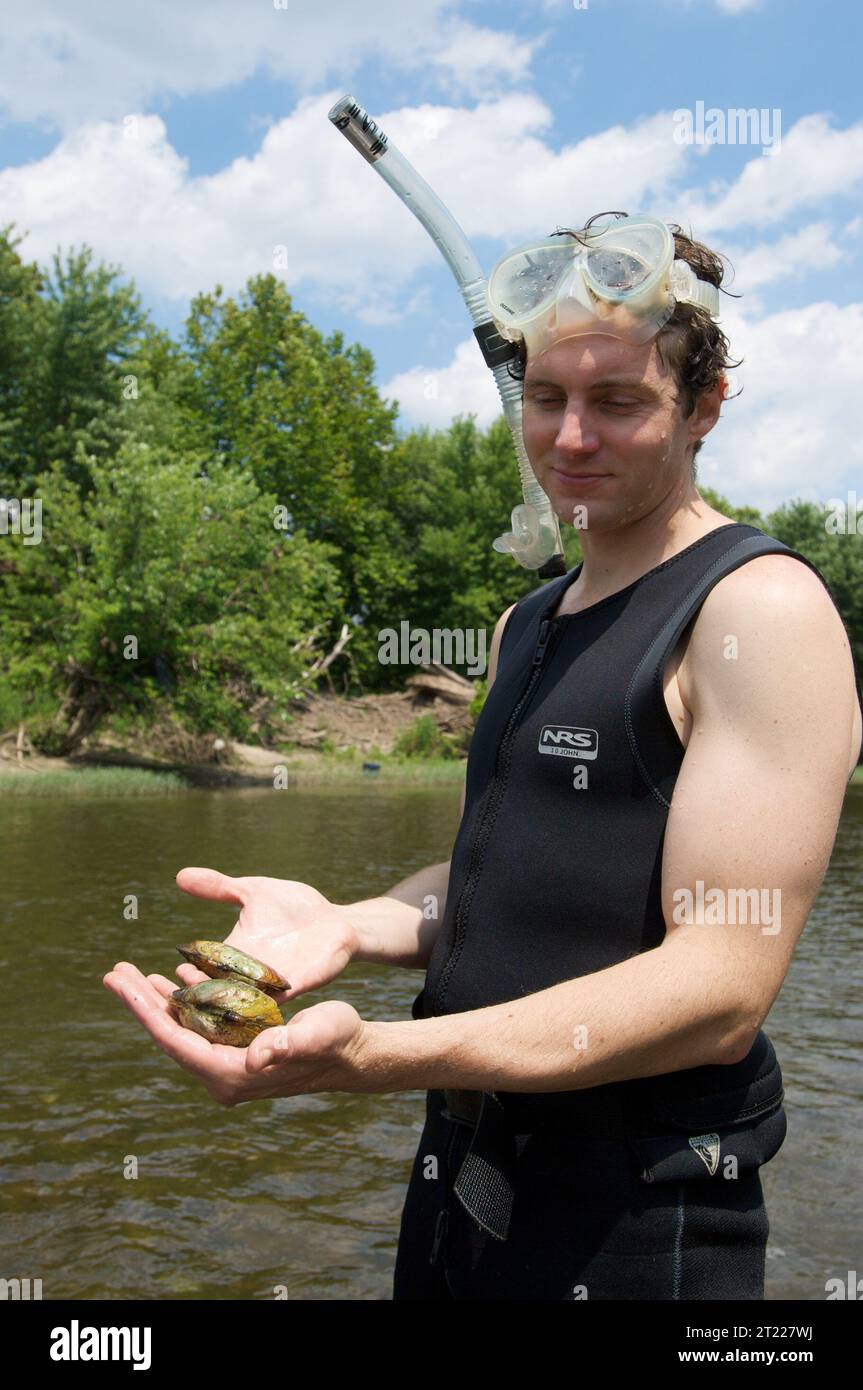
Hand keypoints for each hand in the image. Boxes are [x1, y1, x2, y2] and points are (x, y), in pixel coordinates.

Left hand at [102, 962, 368, 1105]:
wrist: (352, 1053)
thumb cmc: (337, 1041)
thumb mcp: (316, 1034)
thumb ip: (287, 1043)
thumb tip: (256, 1054)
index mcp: (231, 1074)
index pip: (175, 1040)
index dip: (145, 1010)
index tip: (121, 982)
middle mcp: (221, 1075)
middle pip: (169, 1035)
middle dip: (141, 1002)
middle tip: (114, 972)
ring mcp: (225, 1065)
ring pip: (180, 1030)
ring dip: (157, 1002)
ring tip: (131, 975)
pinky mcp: (232, 1052)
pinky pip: (198, 1026)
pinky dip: (183, 1002)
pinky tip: (174, 977)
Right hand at [172, 866, 359, 999]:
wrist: (335, 920)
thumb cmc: (294, 906)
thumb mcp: (254, 891)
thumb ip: (220, 887)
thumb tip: (180, 876)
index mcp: (234, 952)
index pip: (203, 966)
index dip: (189, 971)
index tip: (177, 968)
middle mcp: (248, 973)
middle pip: (218, 989)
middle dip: (201, 991)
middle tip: (185, 988)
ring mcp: (272, 982)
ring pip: (243, 1000)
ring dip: (228, 1002)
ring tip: (213, 998)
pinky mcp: (297, 985)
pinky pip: (277, 1000)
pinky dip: (264, 1002)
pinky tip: (253, 1004)